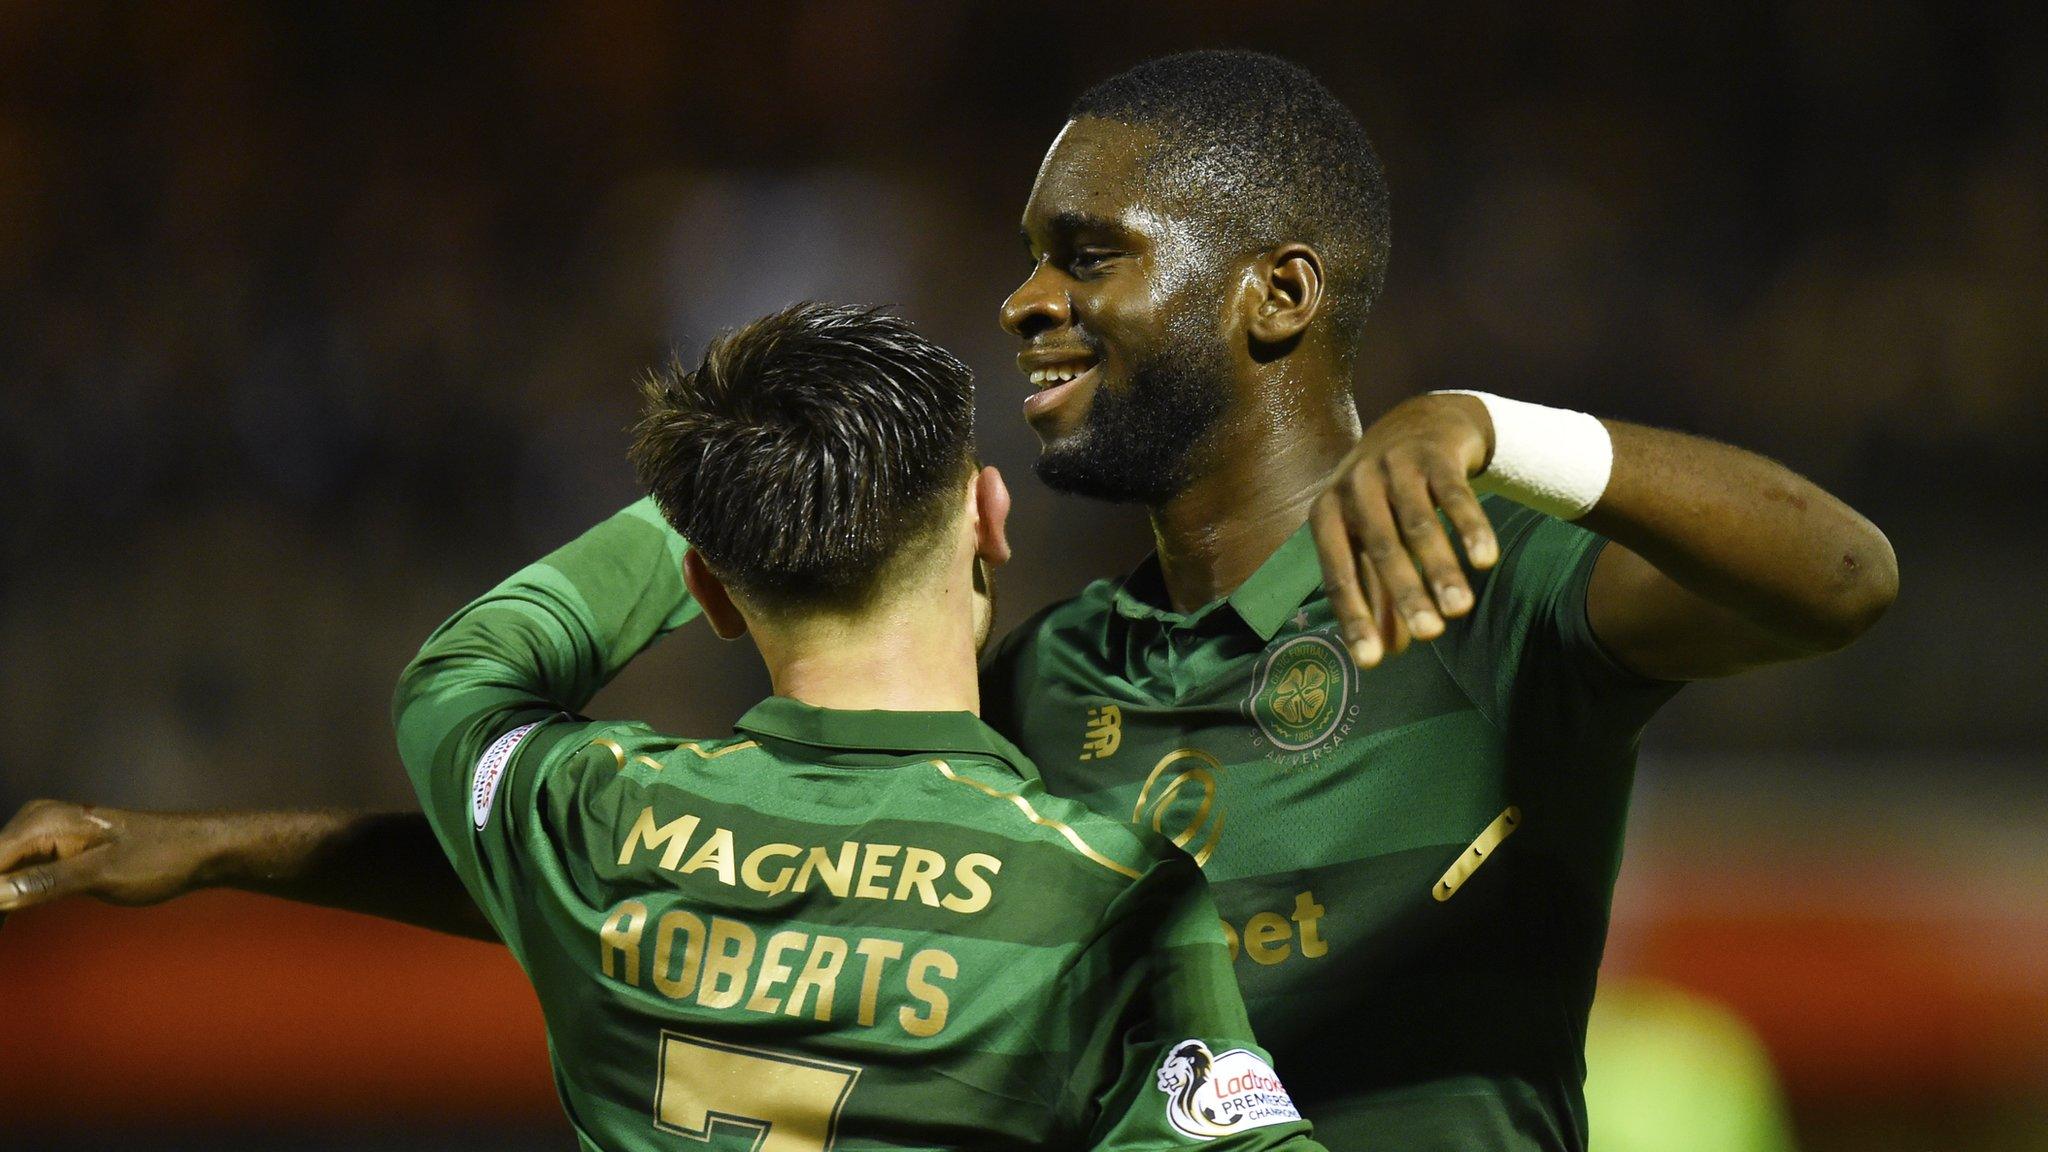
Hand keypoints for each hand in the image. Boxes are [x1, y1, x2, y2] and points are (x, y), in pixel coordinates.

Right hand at [0, 800, 227, 917]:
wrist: (197, 849)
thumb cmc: (158, 859)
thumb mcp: (100, 874)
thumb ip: (43, 884)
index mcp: (41, 822)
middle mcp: (35, 822)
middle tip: (1, 931)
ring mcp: (44, 835)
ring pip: (0, 873)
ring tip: (2, 931)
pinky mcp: (55, 849)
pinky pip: (16, 874)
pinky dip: (7, 898)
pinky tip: (4, 923)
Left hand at [1309, 393, 1499, 666]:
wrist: (1420, 421)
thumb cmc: (1386, 498)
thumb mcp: (1372, 540)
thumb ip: (1376, 593)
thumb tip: (1385, 656)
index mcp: (1327, 514)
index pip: (1338, 573)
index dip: (1354, 617)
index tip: (1373, 662)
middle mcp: (1354, 486)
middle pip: (1381, 548)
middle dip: (1405, 594)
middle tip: (1430, 636)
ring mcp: (1393, 466)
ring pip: (1419, 524)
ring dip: (1440, 568)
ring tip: (1461, 610)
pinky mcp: (1434, 454)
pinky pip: (1455, 495)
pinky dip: (1471, 527)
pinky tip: (1486, 560)